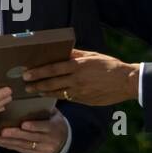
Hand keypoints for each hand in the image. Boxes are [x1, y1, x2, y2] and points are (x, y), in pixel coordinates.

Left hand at [0, 108, 68, 152]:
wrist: (65, 141)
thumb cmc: (56, 124)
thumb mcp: (55, 115)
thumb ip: (45, 109)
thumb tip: (32, 98)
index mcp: (55, 127)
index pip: (44, 127)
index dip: (34, 126)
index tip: (23, 124)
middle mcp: (50, 140)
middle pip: (32, 137)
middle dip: (17, 135)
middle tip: (4, 131)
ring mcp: (45, 149)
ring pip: (26, 146)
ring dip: (11, 142)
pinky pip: (24, 151)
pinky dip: (13, 147)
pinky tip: (4, 143)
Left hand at [23, 49, 138, 105]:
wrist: (126, 82)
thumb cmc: (110, 66)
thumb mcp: (93, 55)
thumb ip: (76, 54)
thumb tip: (62, 52)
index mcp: (78, 66)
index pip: (52, 69)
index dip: (38, 72)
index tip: (26, 73)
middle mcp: (77, 80)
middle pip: (51, 83)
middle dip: (36, 84)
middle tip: (25, 85)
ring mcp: (80, 92)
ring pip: (57, 93)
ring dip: (44, 92)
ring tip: (34, 92)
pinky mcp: (84, 100)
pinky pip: (67, 98)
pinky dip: (57, 97)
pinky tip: (51, 96)